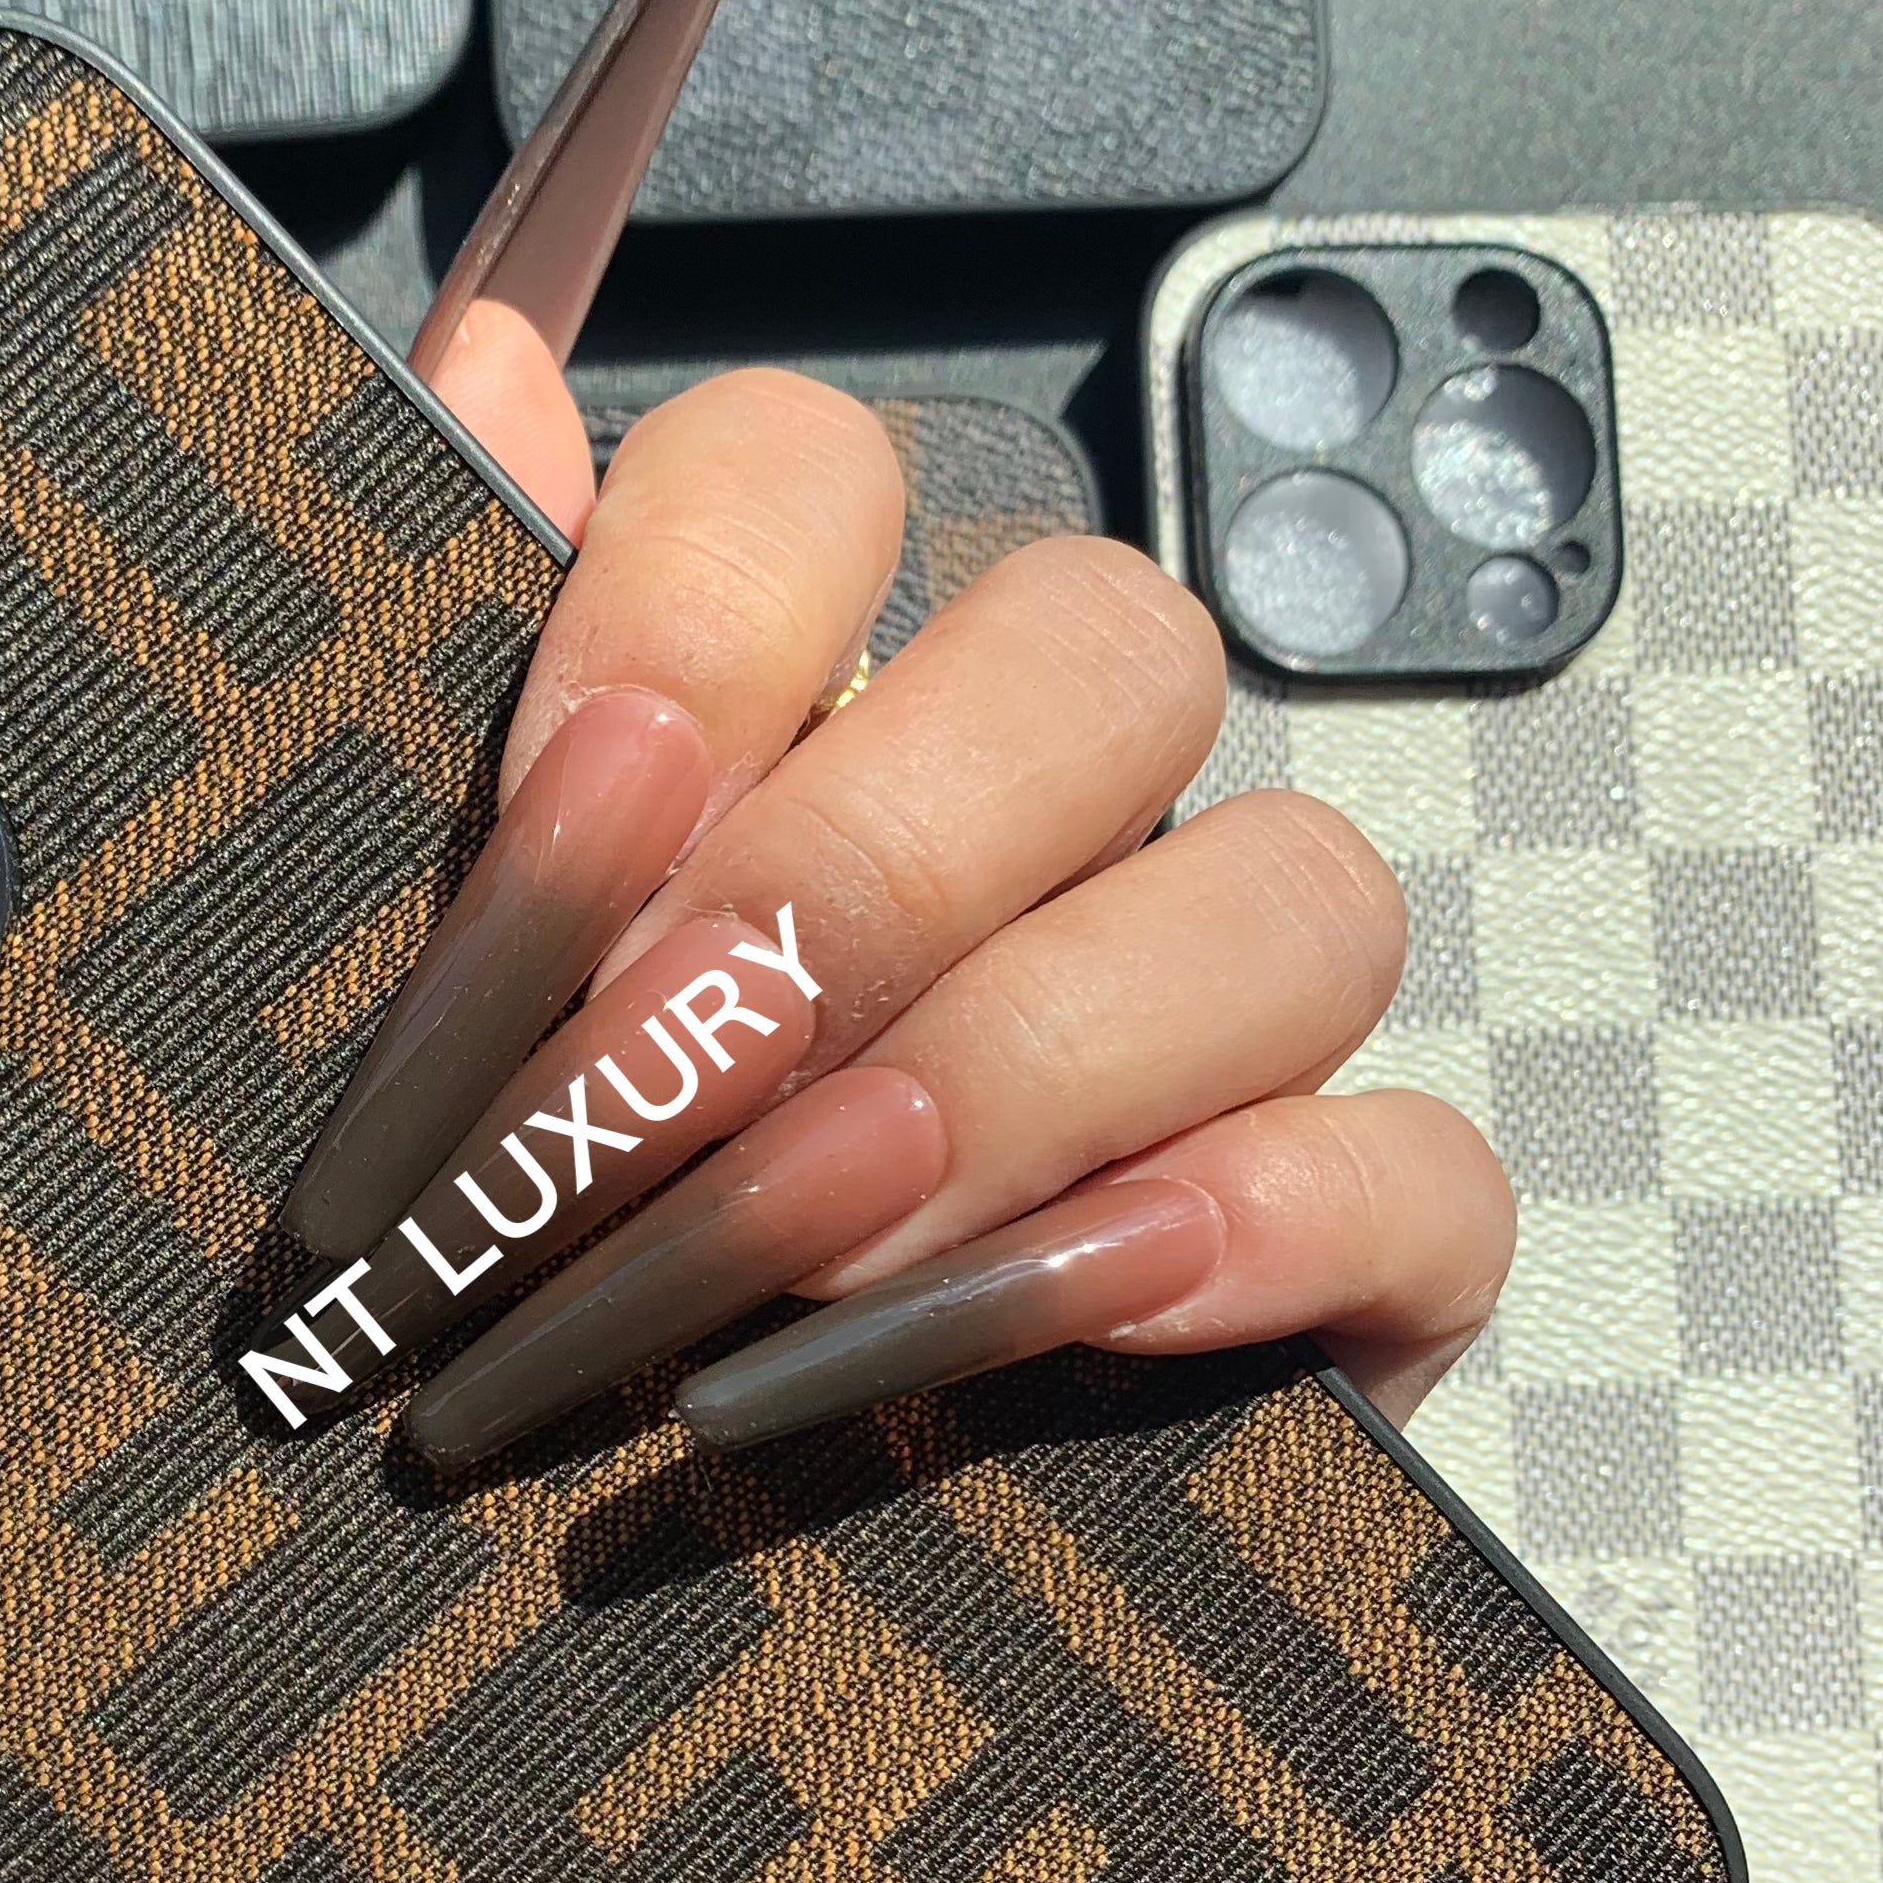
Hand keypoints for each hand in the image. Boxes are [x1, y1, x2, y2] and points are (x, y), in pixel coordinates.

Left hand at [285, 304, 1512, 1463]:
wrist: (665, 1510)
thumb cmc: (549, 1223)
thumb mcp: (468, 964)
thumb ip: (464, 666)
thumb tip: (483, 372)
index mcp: (816, 705)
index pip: (818, 481)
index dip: (691, 610)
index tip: (558, 802)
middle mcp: (1041, 820)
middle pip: (1097, 659)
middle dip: (860, 874)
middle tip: (650, 1081)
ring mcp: (1216, 1024)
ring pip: (1294, 896)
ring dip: (1033, 1062)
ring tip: (808, 1239)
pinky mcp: (1339, 1241)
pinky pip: (1418, 1169)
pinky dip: (1269, 1224)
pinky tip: (1086, 1298)